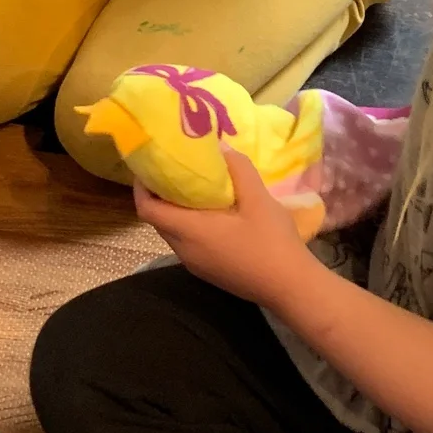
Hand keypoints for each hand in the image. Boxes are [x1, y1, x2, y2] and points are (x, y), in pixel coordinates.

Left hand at [134, 148, 311, 306]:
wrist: (290, 287)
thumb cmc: (272, 241)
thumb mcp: (258, 198)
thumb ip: (238, 169)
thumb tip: (220, 146)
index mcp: (189, 231)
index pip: (147, 209)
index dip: (142, 187)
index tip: (151, 166)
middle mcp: (184, 250)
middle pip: (158, 220)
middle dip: (160, 195)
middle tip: (175, 170)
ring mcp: (195, 264)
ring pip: (174, 233)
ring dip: (177, 211)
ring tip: (195, 187)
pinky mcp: (208, 272)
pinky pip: (188, 244)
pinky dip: (189, 225)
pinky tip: (213, 213)